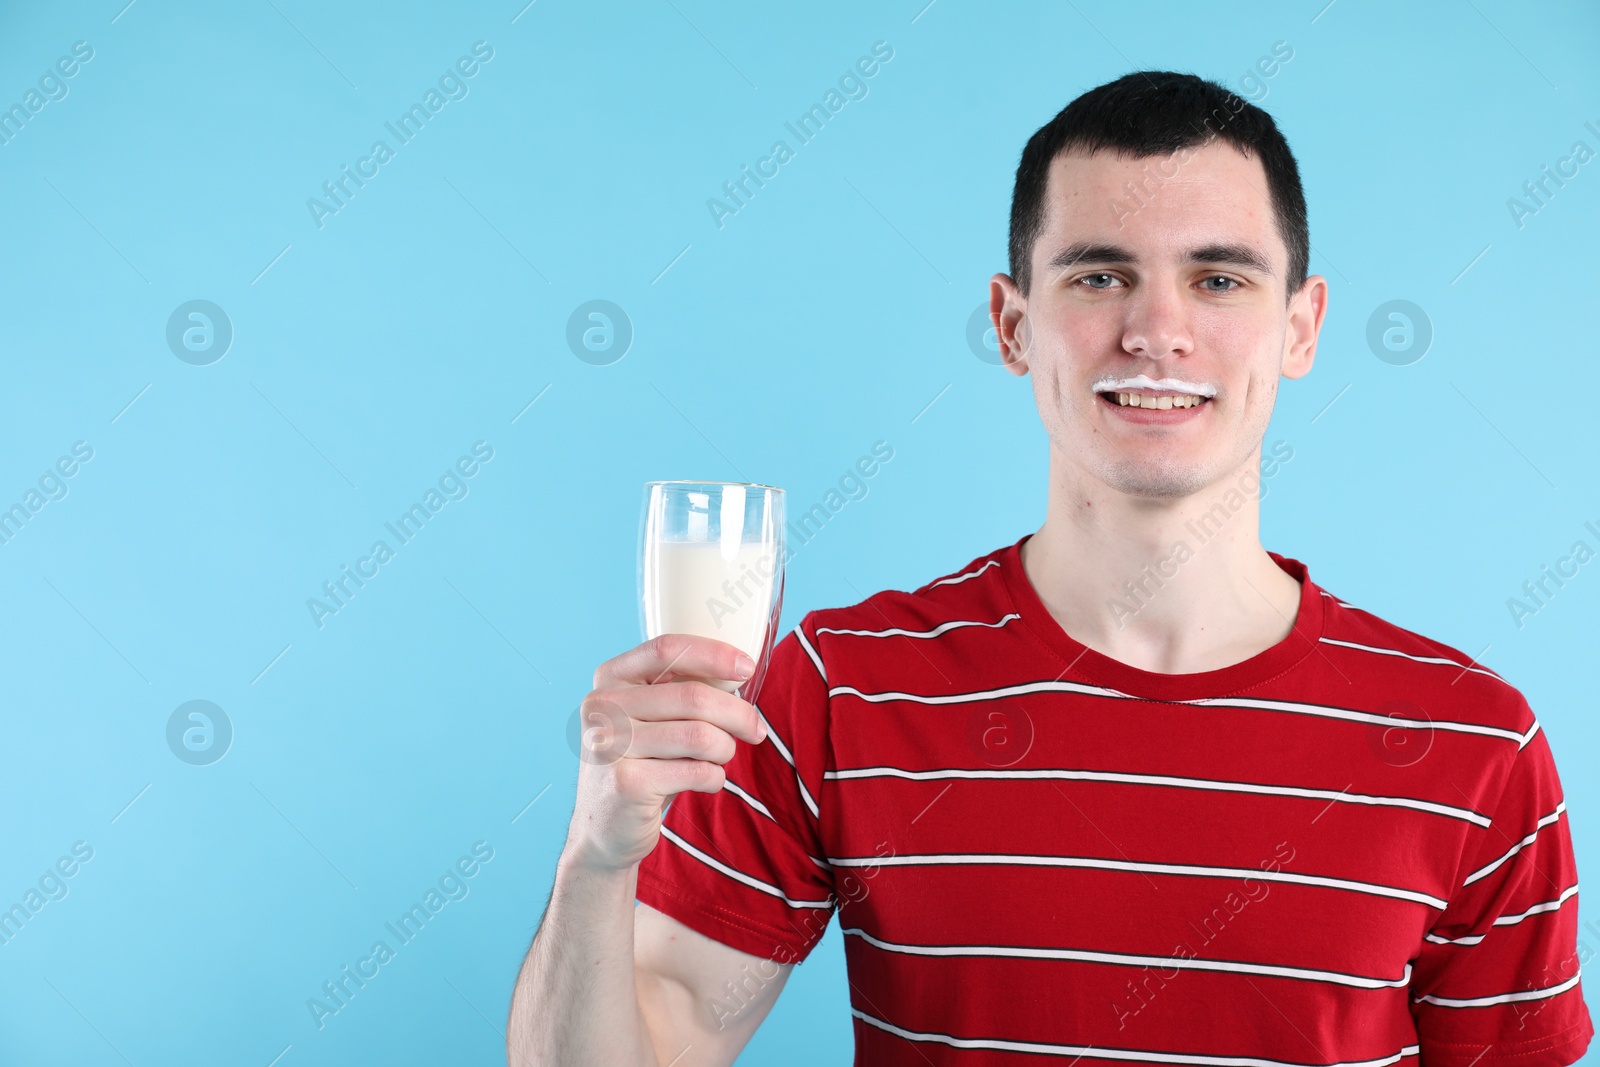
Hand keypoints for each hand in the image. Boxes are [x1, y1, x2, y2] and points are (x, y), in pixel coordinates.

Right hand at [564, 634, 767, 872]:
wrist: (603, 828)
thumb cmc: (640, 763)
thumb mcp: (647, 717)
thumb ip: (679, 689)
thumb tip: (741, 672)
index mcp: (610, 678)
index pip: (667, 649)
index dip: (713, 654)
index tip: (747, 668)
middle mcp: (603, 707)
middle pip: (693, 697)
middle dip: (738, 714)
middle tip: (756, 730)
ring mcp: (610, 746)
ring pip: (700, 736)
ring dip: (725, 749)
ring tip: (721, 757)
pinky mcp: (627, 784)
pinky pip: (697, 771)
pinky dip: (715, 777)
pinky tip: (706, 780)